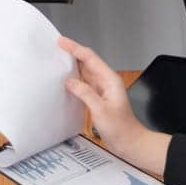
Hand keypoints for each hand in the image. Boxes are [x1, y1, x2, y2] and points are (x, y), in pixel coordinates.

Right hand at [57, 36, 157, 169]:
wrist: (129, 142)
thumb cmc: (121, 128)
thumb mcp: (101, 110)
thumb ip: (85, 93)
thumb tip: (70, 81)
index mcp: (110, 79)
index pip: (90, 58)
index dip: (75, 48)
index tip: (62, 42)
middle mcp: (106, 81)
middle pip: (87, 62)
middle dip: (72, 53)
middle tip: (56, 47)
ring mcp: (102, 89)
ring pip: (85, 72)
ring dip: (72, 66)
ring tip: (58, 60)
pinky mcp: (98, 98)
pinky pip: (84, 84)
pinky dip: (74, 80)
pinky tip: (65, 81)